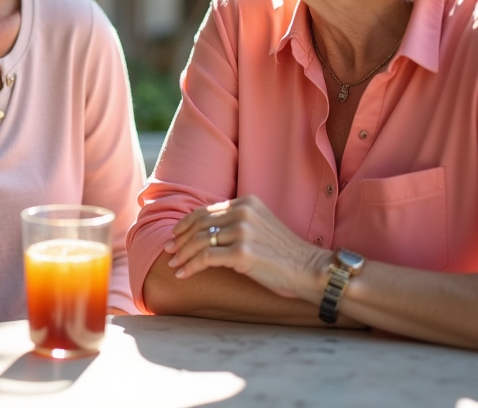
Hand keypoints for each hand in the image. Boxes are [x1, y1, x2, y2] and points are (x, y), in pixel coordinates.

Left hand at [164, 196, 331, 302]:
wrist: (309, 269)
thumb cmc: (283, 253)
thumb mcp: (259, 226)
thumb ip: (235, 222)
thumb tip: (203, 232)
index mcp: (246, 203)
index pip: (205, 211)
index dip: (186, 224)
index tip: (174, 236)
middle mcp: (243, 213)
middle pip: (199, 225)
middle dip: (180, 239)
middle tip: (168, 251)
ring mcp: (243, 232)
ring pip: (199, 242)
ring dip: (183, 254)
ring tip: (174, 264)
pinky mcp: (242, 253)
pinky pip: (206, 258)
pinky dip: (191, 266)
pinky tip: (183, 274)